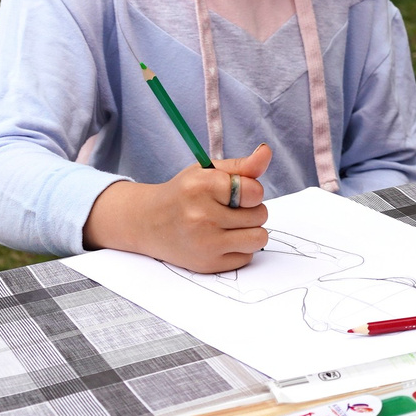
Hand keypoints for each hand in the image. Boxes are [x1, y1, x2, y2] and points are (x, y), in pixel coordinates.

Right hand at [83, 143, 272, 272]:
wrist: (149, 223)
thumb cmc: (184, 194)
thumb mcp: (208, 172)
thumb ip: (241, 166)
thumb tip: (266, 151)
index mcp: (201, 186)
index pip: (254, 191)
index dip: (251, 191)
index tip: (237, 192)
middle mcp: (201, 216)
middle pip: (260, 215)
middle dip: (251, 210)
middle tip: (228, 209)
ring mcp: (204, 243)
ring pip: (259, 238)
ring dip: (251, 231)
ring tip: (231, 225)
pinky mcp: (208, 265)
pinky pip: (247, 257)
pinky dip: (239, 248)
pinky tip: (220, 240)